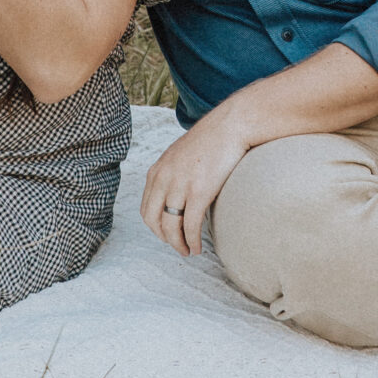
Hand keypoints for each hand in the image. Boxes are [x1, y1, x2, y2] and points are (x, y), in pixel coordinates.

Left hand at [141, 110, 247, 256]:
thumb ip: (173, 173)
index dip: (155, 227)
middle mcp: (164, 178)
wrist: (231, 126)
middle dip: (164, 238)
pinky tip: (198, 247)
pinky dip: (192, 241)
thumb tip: (176, 193)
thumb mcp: (181, 154)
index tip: (167, 234)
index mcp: (157, 170)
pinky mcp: (199, 191)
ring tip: (188, 251)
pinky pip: (191, 225)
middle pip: (153, 220)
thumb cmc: (211, 140)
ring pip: (170, 226)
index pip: (146, 208)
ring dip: (178, 244)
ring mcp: (180, 185)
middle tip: (177, 246)